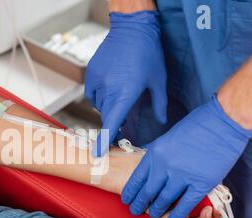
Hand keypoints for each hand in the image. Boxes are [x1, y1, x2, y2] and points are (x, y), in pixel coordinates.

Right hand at [85, 11, 167, 156]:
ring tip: (122, 94)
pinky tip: (112, 88)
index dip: (105, 140)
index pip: (112, 122)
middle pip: (107, 116)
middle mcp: (109, 89)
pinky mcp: (90, 74)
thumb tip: (161, 121)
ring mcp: (97, 81)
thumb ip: (159, 104)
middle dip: (114, 123)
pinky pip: (93, 94)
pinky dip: (101, 96)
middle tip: (125, 127)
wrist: (131, 28)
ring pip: (100, 105)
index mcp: (126, 93)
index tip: (98, 154)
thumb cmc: (148, 54)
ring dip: (110, 107)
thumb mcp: (158, 80)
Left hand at [122, 95, 251, 217]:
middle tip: (135, 211)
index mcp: (155, 153)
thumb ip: (158, 154)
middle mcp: (165, 166)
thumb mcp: (168, 137)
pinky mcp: (201, 184)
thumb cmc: (197, 125)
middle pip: (147, 192)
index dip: (131, 192)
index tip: (127, 200)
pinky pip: (185, 205)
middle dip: (139, 205)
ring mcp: (182, 176)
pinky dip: (177, 216)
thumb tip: (149, 163)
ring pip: (164, 201)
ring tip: (153, 215)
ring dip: (157, 211)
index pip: (137, 178)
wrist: (223, 122)